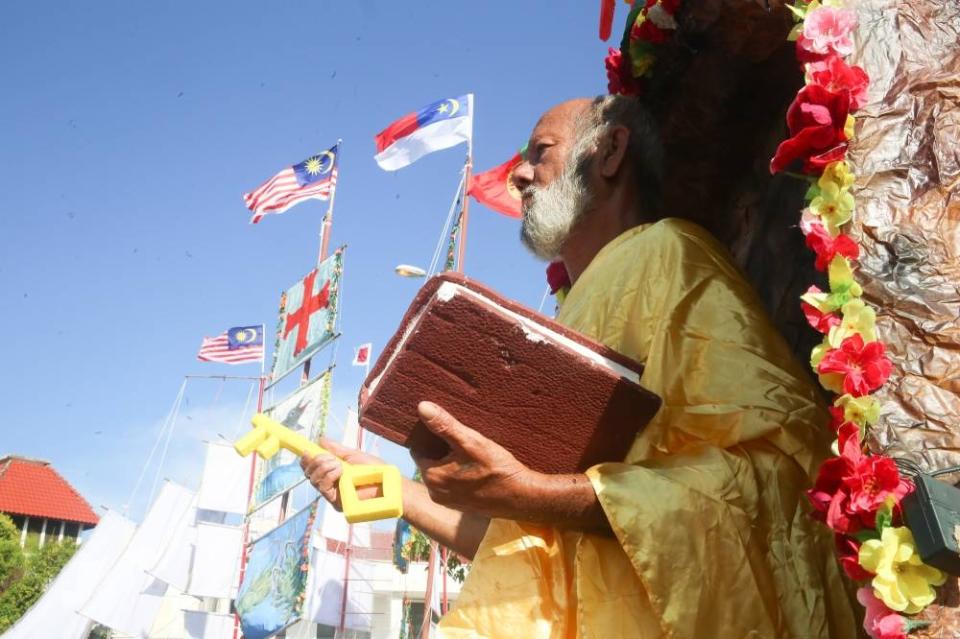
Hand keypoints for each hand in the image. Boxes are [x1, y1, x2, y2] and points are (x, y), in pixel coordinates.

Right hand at [300, 438, 384, 511]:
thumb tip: (320, 440)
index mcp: (333, 473)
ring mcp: (332, 494)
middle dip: (315, 461)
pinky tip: (340, 471)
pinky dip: (329, 475)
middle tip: (329, 457)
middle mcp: (330, 484)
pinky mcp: (336, 502)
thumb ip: (336, 449)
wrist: (387, 483)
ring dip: (323, 467)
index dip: (307, 460)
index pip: (313, 468)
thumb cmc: (374, 470)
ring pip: (313, 480)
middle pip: (309, 474)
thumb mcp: (353, 455)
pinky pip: (323, 487)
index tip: (306, 450)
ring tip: (338, 464)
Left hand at [411, 401, 536, 518]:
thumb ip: (444, 425)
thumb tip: (422, 407)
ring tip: (469, 450)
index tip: (444, 428)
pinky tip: (475, 466)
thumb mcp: (470, 441)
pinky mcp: (461, 505)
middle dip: (441, 449)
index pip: (418, 450)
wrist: (521, 497)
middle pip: (430, 462)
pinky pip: (453, 484)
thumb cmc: (496, 469)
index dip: (429, 437)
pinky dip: (460, 474)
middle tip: (461, 437)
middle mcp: (435, 492)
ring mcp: (448, 502)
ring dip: (451, 461)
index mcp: (432, 477)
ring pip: (443, 473)